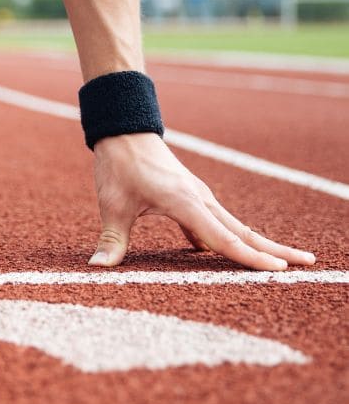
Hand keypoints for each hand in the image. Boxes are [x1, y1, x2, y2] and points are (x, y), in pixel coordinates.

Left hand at [88, 133, 315, 270]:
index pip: (224, 238)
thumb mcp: (112, 205)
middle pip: (243, 231)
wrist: (122, 132)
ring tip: (283, 261)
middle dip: (275, 249)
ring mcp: (198, 197)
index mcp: (186, 203)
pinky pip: (215, 222)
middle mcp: (200, 199)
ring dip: (258, 243)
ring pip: (234, 225)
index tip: (279, 272)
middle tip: (308, 263)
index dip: (250, 258)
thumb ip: (111, 240)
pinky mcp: (190, 196)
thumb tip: (97, 268)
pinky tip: (219, 253)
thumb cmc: (118, 167)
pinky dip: (226, 237)